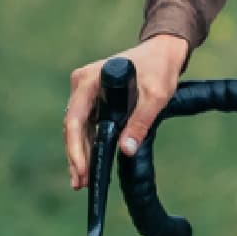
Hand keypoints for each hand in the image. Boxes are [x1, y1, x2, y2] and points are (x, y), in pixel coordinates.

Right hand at [63, 34, 192, 189]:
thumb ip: (141, 121)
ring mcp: (86, 93)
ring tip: (81, 182)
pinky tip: (89, 165)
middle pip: (73, 127)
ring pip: (78, 129)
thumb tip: (126, 150)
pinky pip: (87, 126)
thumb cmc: (160, 68)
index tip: (81, 169)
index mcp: (90, 80)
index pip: (74, 119)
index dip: (75, 147)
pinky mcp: (93, 100)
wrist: (164, 52)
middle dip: (76, 156)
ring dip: (80, 154)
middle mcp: (82, 85)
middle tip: (80, 183)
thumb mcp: (156, 95)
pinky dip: (88, 144)